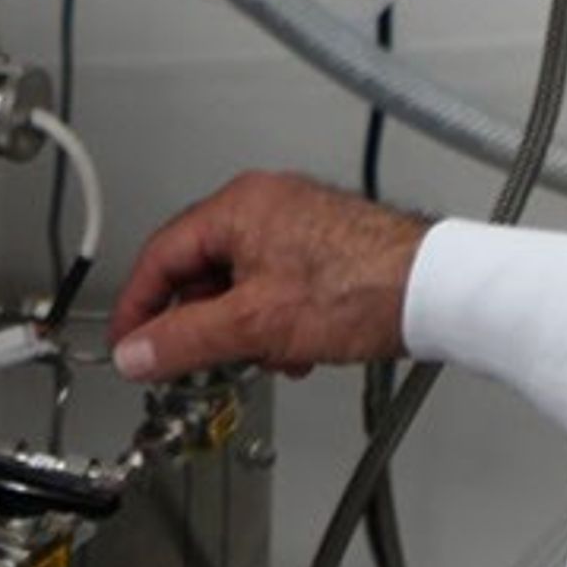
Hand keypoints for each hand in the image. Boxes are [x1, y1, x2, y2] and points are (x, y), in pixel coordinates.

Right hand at [108, 171, 426, 383]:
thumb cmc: (363, 286)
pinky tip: (298, 349)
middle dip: (203, 324)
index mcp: (239, 206)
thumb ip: (184, 340)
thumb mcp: (255, 324)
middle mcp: (267, 204)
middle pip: (202, 270)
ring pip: (242, 284)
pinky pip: (277, 285)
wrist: (437, 289)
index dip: (138, 307)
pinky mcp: (326, 247)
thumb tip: (137, 352)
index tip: (129, 346)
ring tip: (268, 356)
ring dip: (245, 329)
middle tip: (198, 362)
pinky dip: (276, 320)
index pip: (160, 255)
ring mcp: (298, 223)